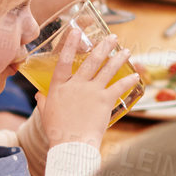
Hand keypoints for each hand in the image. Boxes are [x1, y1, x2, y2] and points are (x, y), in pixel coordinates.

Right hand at [36, 29, 137, 147]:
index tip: (76, 31)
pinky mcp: (105, 100)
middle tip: (112, 37)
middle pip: (91, 61)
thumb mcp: (45, 113)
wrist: (71, 145)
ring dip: (118, 58)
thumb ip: (44, 101)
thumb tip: (39, 93)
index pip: (64, 61)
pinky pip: (119, 86)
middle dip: (103, 46)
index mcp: (59, 87)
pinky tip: (136, 75)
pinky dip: (128, 80)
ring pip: (107, 69)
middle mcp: (76, 85)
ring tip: (126, 50)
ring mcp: (91, 91)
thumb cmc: (57, 131)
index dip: (70, 45)